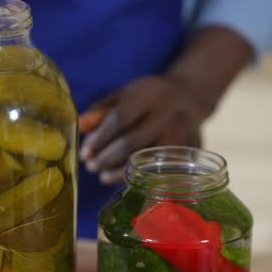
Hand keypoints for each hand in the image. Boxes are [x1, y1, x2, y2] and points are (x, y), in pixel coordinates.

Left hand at [79, 75, 206, 184]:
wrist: (191, 95)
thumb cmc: (150, 96)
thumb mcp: (125, 93)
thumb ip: (101, 109)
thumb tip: (80, 126)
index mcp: (148, 96)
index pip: (119, 119)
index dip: (99, 139)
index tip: (84, 153)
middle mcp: (166, 115)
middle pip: (130, 143)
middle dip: (106, 158)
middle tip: (91, 167)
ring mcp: (180, 135)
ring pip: (145, 160)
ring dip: (120, 171)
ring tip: (103, 176)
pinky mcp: (188, 152)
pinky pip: (159, 169)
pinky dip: (140, 176)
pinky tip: (125, 178)